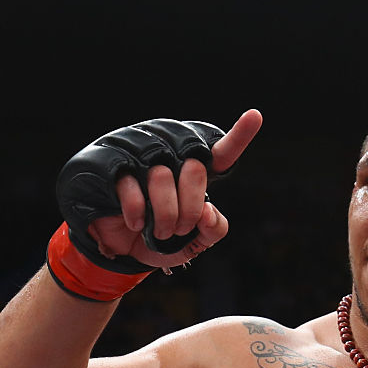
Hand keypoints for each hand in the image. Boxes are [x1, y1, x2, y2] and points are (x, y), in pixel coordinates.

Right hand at [87, 110, 262, 270]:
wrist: (120, 251)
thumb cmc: (162, 239)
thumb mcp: (195, 242)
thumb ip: (213, 229)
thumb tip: (208, 212)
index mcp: (195, 170)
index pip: (221, 151)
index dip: (239, 136)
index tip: (255, 116)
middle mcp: (171, 155)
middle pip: (195, 169)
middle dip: (190, 210)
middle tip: (180, 229)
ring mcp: (141, 157)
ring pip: (163, 176)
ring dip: (165, 216)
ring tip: (158, 230)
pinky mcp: (112, 166)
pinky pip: (133, 188)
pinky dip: (138, 214)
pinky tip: (135, 222)